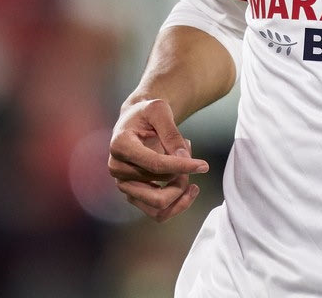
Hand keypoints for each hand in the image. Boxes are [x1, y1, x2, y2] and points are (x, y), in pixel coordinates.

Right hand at [108, 98, 209, 221]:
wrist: (137, 120)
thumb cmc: (148, 113)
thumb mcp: (160, 111)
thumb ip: (172, 134)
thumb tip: (184, 159)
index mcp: (120, 145)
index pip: (155, 164)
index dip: (182, 167)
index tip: (204, 165)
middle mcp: (117, 169)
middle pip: (156, 191)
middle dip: (181, 180)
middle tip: (193, 162)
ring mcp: (123, 184)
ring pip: (158, 206)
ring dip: (180, 192)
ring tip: (190, 170)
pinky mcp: (132, 194)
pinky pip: (157, 212)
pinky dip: (178, 203)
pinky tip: (189, 185)